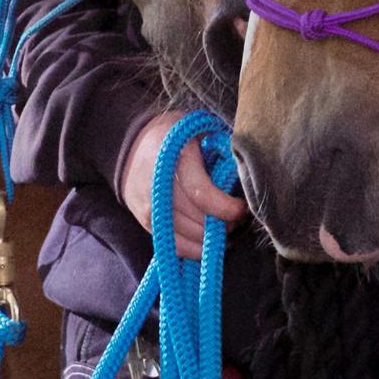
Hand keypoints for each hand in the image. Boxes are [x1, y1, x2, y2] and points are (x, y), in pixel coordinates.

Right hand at [121, 112, 247, 258]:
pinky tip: (208, 240)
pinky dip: (196, 249)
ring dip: (211, 238)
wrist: (134, 145)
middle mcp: (159, 186)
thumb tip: (244, 174)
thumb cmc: (175, 135)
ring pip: (188, 237)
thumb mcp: (198, 129)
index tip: (242, 208)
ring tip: (226, 227)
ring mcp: (150, 207)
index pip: (201, 193)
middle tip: (238, 218)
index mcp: (175, 157)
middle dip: (223, 224)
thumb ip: (221, 148)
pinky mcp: (146, 223)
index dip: (226, 207)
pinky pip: (175, 246)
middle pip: (197, 219)